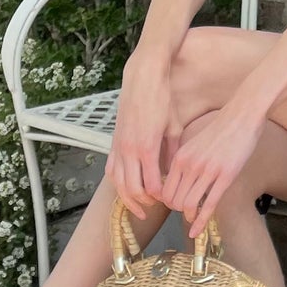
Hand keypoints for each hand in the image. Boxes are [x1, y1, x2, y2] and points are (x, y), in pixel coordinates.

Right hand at [105, 57, 173, 213]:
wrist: (142, 79)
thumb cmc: (162, 100)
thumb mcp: (175, 127)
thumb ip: (173, 153)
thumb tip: (175, 172)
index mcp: (147, 148)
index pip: (152, 186)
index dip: (162, 197)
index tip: (171, 199)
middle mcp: (129, 151)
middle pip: (133, 190)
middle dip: (145, 203)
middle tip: (158, 207)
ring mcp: (118, 147)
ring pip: (118, 184)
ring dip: (129, 198)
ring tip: (141, 207)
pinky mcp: (113, 142)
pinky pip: (111, 170)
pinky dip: (118, 183)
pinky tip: (127, 188)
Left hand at [162, 103, 263, 238]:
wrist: (241, 117)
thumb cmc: (220, 130)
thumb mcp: (194, 144)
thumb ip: (185, 162)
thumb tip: (179, 181)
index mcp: (180, 157)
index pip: (164, 190)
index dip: (168, 203)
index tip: (176, 205)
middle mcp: (190, 165)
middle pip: (174, 201)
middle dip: (178, 211)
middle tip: (186, 212)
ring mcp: (208, 171)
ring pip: (189, 204)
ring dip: (189, 216)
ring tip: (193, 218)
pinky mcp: (225, 176)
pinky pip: (209, 205)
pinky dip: (201, 222)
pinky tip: (197, 231)